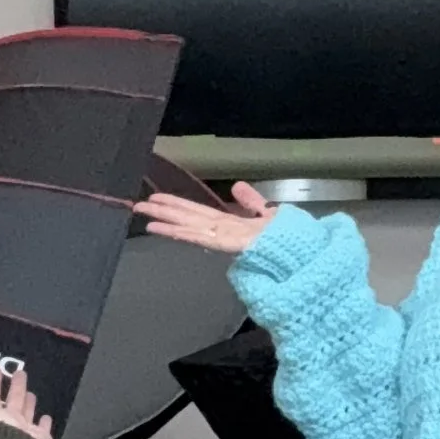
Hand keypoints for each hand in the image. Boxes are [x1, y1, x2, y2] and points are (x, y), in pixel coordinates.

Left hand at [0, 361, 55, 438]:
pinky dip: (44, 423)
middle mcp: (6, 423)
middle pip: (10, 402)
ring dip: (27, 402)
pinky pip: (43, 429)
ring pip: (25, 412)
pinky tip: (46, 416)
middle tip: (19, 372)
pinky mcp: (39, 438)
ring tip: (31, 391)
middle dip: (14, 387)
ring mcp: (23, 431)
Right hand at [132, 179, 278, 255]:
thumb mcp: (268, 214)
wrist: (301, 251)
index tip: (157, 198)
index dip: (178, 205)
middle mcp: (223, 232)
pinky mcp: (231, 245)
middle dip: (165, 212)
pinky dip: (184, 234)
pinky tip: (167, 231)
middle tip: (138, 205)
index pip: (199, 213)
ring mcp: (225, 239)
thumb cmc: (287, 238)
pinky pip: (204, 238)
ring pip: (191, 228)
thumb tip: (237, 186)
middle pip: (189, 218)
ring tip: (145, 216)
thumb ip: (252, 202)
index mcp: (231, 225)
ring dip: (167, 222)